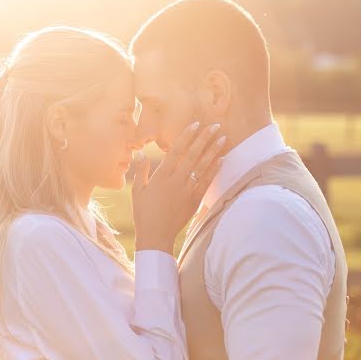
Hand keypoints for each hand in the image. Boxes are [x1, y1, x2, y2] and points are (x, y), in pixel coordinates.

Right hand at [132, 121, 224, 251]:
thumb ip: (141, 170)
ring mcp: (187, 190)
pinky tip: (222, 159)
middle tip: (215, 125)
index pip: (176, 150)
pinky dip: (214, 170)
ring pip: (202, 166)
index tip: (196, 124)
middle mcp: (176, 180)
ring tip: (222, 138)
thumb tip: (140, 153)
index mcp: (161, 176)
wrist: (156, 235)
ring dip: (213, 151)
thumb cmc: (143, 212)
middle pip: (192, 155)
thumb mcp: (138, 190)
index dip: (186, 136)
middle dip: (204, 139)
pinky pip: (207, 182)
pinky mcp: (194, 200)